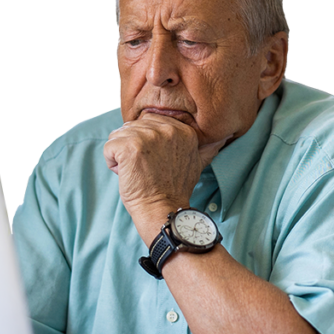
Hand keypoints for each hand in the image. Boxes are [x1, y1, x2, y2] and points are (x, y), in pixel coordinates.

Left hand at [103, 114, 227, 243]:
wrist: (163, 210)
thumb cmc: (174, 190)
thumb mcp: (196, 163)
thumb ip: (206, 147)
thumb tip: (224, 137)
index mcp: (182, 129)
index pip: (149, 122)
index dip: (147, 144)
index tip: (156, 163)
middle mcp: (166, 129)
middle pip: (132, 127)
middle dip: (133, 149)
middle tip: (147, 170)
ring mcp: (147, 136)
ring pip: (119, 136)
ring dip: (122, 157)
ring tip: (138, 172)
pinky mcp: (129, 147)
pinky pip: (109, 148)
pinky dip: (113, 164)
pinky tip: (128, 175)